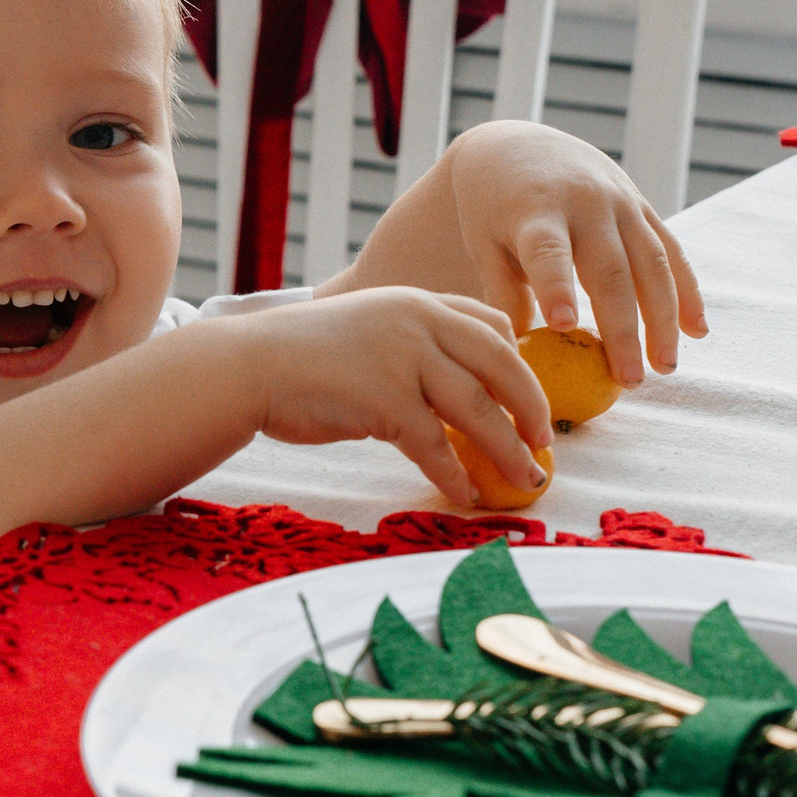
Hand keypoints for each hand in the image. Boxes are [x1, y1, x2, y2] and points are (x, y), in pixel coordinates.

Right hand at [219, 288, 552, 505]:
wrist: (249, 366)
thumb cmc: (304, 357)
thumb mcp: (369, 329)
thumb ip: (413, 346)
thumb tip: (455, 390)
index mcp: (418, 302)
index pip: (490, 323)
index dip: (518, 360)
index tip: (529, 393)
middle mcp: (419, 322)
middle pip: (501, 362)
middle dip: (532, 405)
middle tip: (546, 441)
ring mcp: (403, 359)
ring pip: (478, 408)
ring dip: (509, 449)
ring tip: (528, 478)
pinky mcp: (385, 401)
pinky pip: (436, 445)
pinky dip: (456, 474)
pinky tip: (466, 494)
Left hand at [440, 121, 706, 383]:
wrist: (518, 149)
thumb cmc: (492, 210)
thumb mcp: (483, 244)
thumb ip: (503, 294)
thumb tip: (519, 358)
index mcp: (535, 212)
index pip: (548, 251)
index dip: (557, 287)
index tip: (563, 326)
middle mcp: (583, 203)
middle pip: (611, 271)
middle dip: (624, 329)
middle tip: (629, 380)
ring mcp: (619, 201)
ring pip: (652, 263)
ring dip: (664, 318)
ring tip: (665, 367)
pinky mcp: (641, 205)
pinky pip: (671, 251)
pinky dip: (687, 291)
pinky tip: (697, 332)